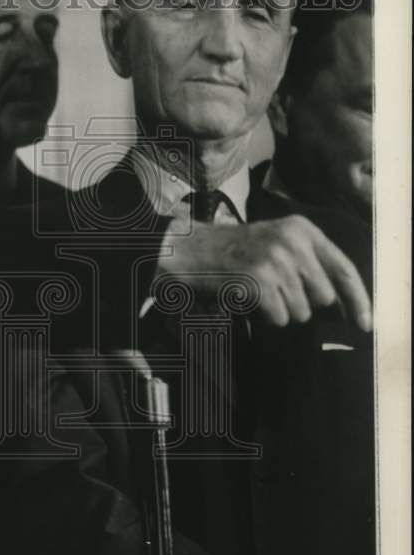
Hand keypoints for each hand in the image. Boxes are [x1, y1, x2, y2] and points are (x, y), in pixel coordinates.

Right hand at [157, 214, 372, 329]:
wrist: (188, 250)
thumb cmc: (232, 253)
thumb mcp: (276, 243)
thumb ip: (309, 264)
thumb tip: (340, 304)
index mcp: (302, 230)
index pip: (344, 268)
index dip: (359, 300)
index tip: (366, 324)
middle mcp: (293, 242)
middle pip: (323, 297)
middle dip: (302, 303)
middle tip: (272, 290)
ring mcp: (276, 262)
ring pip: (301, 312)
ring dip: (279, 310)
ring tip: (255, 291)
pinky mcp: (260, 283)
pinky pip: (279, 319)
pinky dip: (264, 316)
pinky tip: (246, 298)